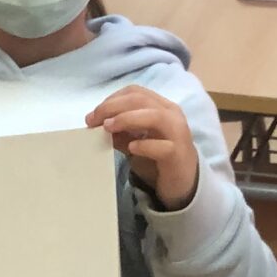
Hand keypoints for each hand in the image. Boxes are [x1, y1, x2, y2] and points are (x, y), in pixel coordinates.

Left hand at [88, 84, 199, 209]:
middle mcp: (172, 115)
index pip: (136, 92)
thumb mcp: (134, 142)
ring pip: (154, 116)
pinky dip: (144, 145)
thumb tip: (97, 123)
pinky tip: (131, 148)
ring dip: (127, 119)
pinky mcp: (178, 155)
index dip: (112, 99)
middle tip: (93, 120)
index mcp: (162, 107)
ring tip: (108, 128)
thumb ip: (120, 132)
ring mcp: (178, 134)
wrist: (182, 184)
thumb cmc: (157, 159)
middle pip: (141, 100)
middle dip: (113, 107)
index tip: (94, 114)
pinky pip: (162, 146)